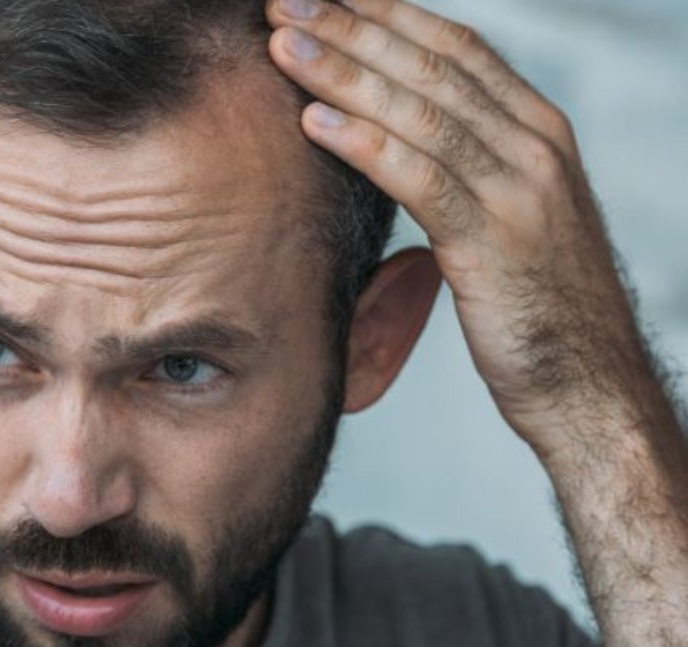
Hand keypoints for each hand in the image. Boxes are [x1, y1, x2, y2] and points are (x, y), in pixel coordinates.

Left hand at [264, 0, 654, 453]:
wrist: (589, 385)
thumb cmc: (535, 304)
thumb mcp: (507, 214)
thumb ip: (465, 165)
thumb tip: (397, 132)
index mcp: (538, 130)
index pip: (454, 48)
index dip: (383, 16)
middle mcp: (535, 146)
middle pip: (430, 66)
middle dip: (351, 28)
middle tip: (282, 2)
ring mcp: (521, 191)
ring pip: (421, 113)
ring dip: (343, 74)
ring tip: (281, 48)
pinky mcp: (496, 244)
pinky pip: (422, 180)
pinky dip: (365, 145)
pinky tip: (313, 123)